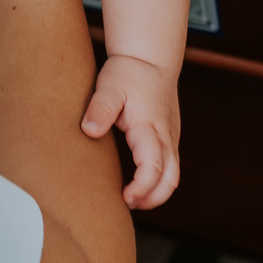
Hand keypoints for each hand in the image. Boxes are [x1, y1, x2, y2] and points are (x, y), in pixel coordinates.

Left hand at [82, 54, 180, 209]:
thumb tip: (89, 131)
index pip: (154, 168)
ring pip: (173, 175)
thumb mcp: (109, 86)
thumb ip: (100, 109)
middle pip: (171, 179)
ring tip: (132, 200)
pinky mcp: (169, 137)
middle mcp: (165, 136)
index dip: (142, 188)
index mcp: (150, 127)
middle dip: (153, 198)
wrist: (150, 57)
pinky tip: (139, 185)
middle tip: (128, 205)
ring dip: (157, 193)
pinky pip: (170, 166)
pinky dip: (159, 181)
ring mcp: (170, 137)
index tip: (125, 198)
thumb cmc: (128, 72)